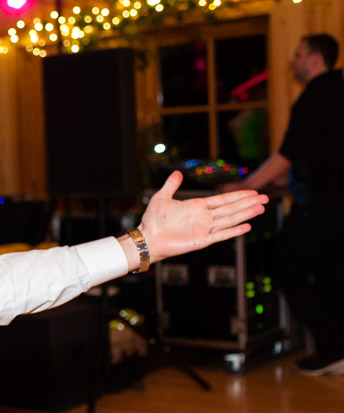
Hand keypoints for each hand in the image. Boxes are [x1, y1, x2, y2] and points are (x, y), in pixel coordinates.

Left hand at [138, 171, 267, 262]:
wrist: (148, 237)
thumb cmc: (153, 220)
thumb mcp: (162, 197)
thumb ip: (171, 185)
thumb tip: (178, 172)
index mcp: (198, 207)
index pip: (223, 200)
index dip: (238, 196)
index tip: (253, 192)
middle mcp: (204, 217)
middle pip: (231, 209)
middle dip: (248, 203)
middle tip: (265, 198)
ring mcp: (205, 229)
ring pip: (230, 220)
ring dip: (246, 214)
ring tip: (261, 208)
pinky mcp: (202, 240)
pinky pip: (222, 235)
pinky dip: (234, 231)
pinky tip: (247, 226)